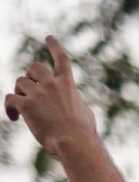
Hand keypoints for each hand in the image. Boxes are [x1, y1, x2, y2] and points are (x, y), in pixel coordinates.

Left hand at [4, 36, 97, 156]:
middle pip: (34, 68)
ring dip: (21, 93)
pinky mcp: (26, 105)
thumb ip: (75, 102)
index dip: (55, 47)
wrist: (75, 143)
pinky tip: (13, 118)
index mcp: (68, 85)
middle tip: (30, 91)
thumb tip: (72, 103)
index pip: (61, 60)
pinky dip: (10, 108)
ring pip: (20, 83)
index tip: (49, 37)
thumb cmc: (84, 134)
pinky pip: (10, 99)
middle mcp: (51, 85)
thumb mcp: (86, 114)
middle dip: (30, 77)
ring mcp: (37, 94)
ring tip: (26, 110)